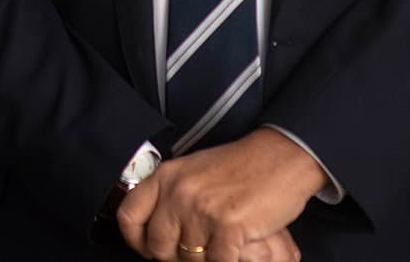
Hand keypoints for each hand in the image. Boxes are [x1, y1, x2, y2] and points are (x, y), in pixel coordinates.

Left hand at [115, 128, 325, 260]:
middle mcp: (178, 192)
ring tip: (220, 243)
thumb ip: (171, 195)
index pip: (128, 216)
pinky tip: (235, 249)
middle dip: (175, 256)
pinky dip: (227, 261)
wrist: (280, 158)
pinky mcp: (228, 226)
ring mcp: (201, 209)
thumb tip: (155, 228)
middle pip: (158, 246)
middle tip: (196, 249)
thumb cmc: (241, 166)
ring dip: (206, 258)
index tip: (148, 247)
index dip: (136, 240)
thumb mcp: (193, 171)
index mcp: (166, 176)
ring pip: (188, 259)